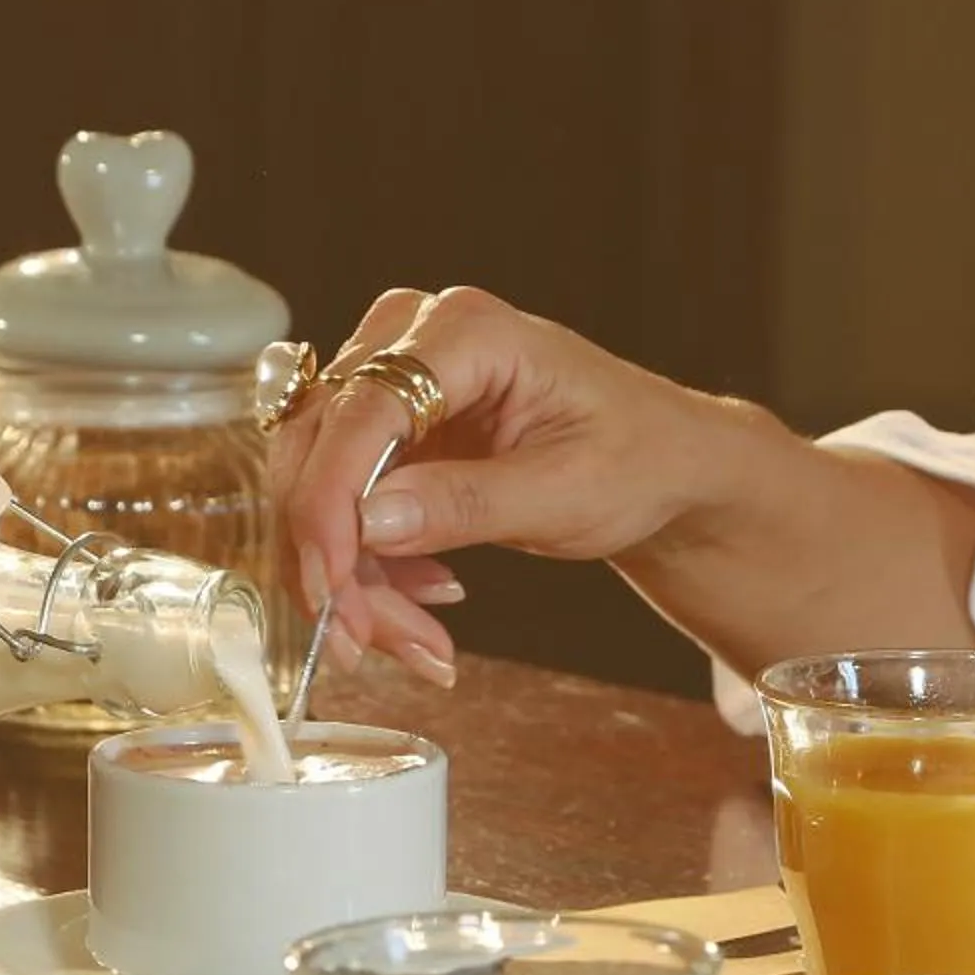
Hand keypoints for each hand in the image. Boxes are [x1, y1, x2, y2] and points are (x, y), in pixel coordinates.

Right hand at [273, 286, 773, 676]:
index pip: (360, 413)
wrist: (658, 464)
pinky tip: (422, 599)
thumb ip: (466, 503)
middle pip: (320, 453)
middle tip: (367, 642)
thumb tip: (368, 522)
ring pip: (315, 488)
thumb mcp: (568, 492)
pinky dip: (365, 569)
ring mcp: (387, 380)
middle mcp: (409, 338)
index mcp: (468, 332)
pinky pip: (336, 505)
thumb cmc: (637, 459)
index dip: (331, 508)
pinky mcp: (380, 429)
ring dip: (350, 579)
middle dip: (337, 563)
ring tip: (419, 641)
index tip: (333, 592)